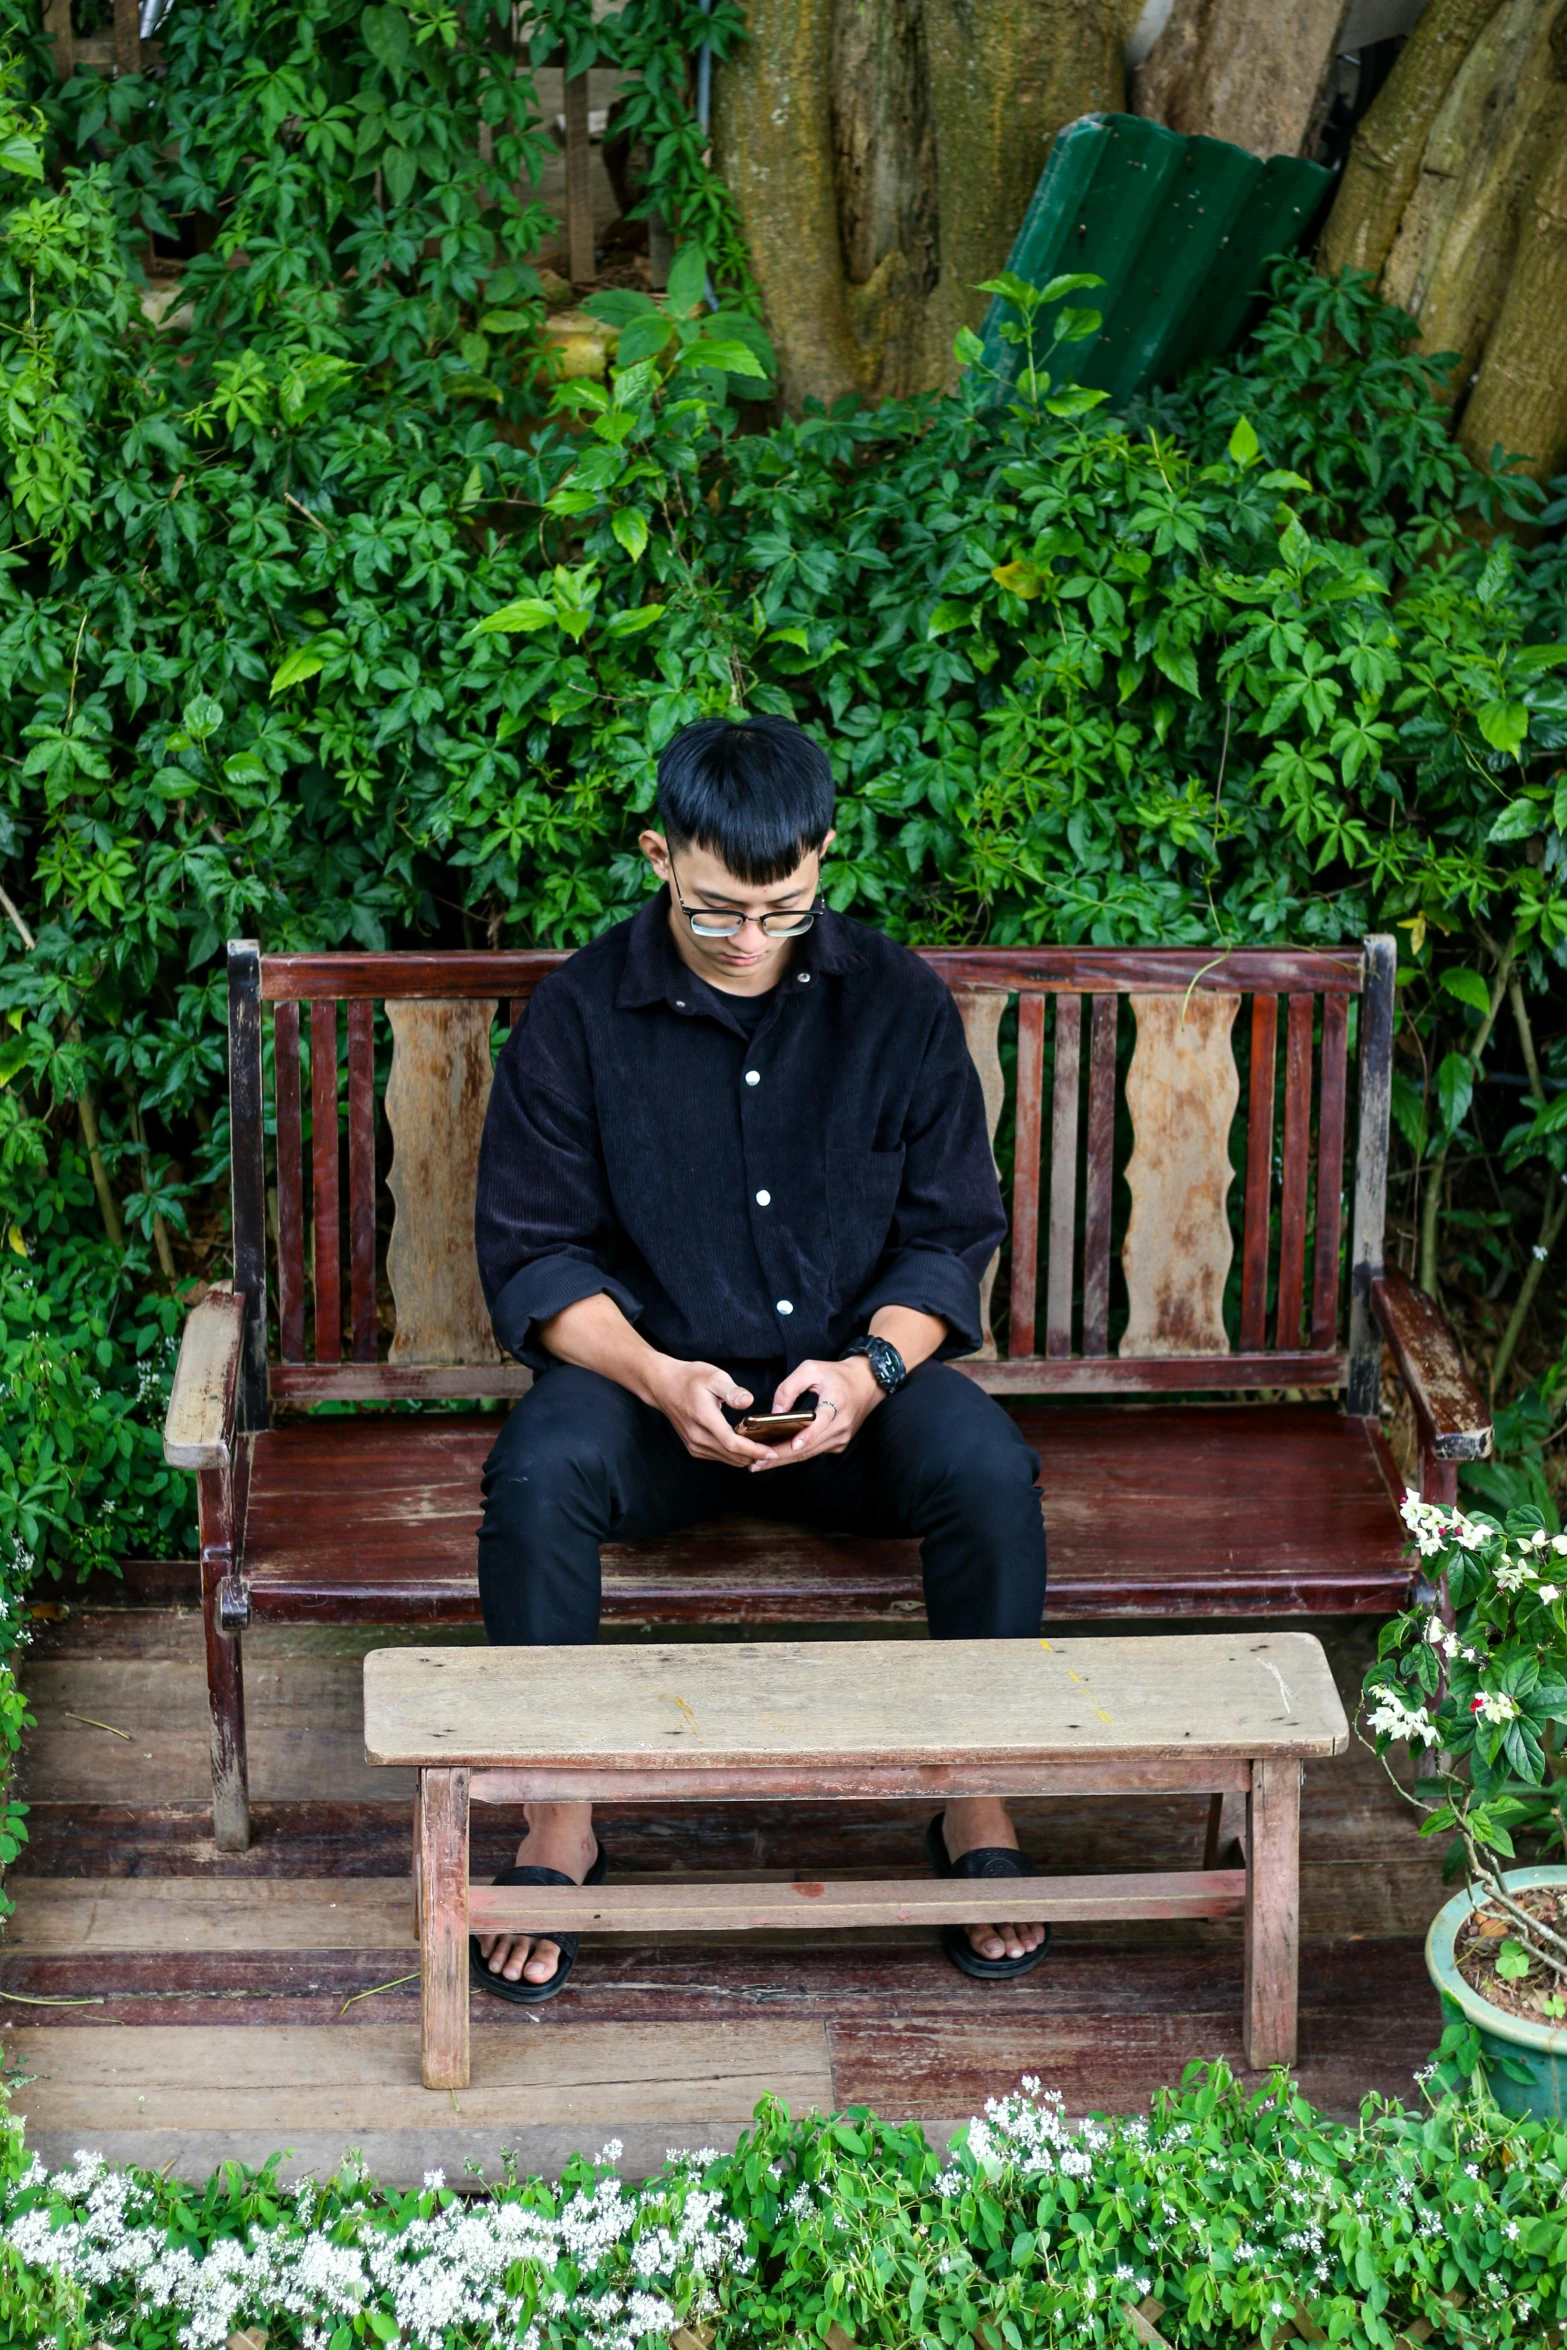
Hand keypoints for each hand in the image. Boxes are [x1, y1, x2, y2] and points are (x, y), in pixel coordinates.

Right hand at [645, 1356, 772, 1466]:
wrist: (663, 1385)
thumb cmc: (689, 1378)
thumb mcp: (713, 1376)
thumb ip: (732, 1391)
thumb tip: (748, 1401)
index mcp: (704, 1418)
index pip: (732, 1443)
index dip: (754, 1450)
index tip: (771, 1451)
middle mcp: (697, 1436)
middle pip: (731, 1455)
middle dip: (755, 1456)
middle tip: (775, 1451)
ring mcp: (694, 1444)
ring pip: (725, 1459)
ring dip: (745, 1458)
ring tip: (764, 1452)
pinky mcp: (693, 1447)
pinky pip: (717, 1456)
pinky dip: (733, 1456)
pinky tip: (745, 1449)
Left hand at [747, 1354, 883, 1471]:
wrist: (866, 1384)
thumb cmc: (836, 1375)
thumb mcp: (810, 1369)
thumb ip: (789, 1388)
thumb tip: (774, 1413)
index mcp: (837, 1402)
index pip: (822, 1422)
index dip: (808, 1435)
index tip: (793, 1444)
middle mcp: (842, 1424)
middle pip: (810, 1445)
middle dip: (782, 1455)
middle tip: (756, 1463)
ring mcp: (842, 1437)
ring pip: (810, 1453)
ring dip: (785, 1459)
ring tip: (759, 1464)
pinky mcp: (839, 1444)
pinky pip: (814, 1452)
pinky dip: (795, 1455)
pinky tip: (776, 1456)